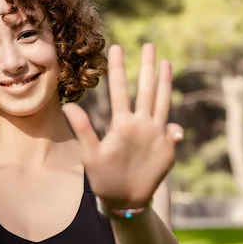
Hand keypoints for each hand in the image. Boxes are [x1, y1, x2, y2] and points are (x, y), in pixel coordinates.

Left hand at [62, 43, 182, 208]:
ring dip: (164, 83)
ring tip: (166, 61)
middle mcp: (138, 123)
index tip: (116, 47)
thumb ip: (84, 130)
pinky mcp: (166, 148)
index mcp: (120, 123)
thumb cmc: (103, 177)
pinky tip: (174, 130)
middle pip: (145, 89)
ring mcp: (153, 133)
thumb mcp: (91, 154)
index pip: (119, 90)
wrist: (123, 199)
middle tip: (149, 44)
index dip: (118, 70)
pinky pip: (172, 133)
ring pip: (160, 102)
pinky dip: (174, 130)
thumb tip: (68, 105)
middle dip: (147, 67)